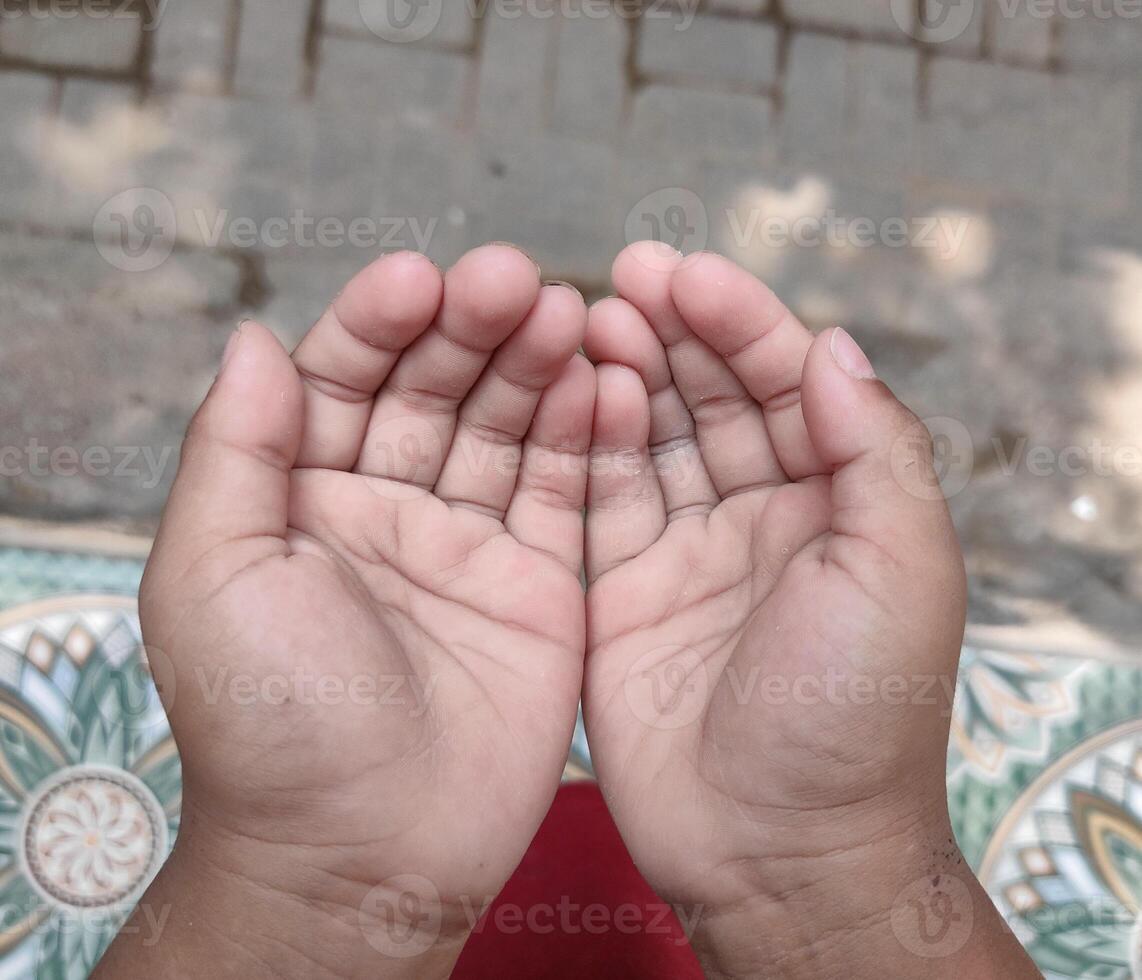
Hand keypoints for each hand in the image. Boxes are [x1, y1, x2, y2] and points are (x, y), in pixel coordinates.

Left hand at [96, 246, 593, 978]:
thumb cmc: (271, 725)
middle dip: (471, 329)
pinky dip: (587, 435)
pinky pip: (567, 494)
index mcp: (302, 498)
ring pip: (507, 429)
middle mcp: (388, 508)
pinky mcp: (540, 585)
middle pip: (434, 389)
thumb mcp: (212, 576)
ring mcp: (469, 545)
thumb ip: (233, 451)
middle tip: (514, 280)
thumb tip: (255, 337)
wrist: (361, 854)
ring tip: (565, 313)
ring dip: (535, 365)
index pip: (342, 378)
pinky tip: (603, 380)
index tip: (419, 279)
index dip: (378, 322)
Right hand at [581, 243, 1037, 977]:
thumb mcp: (901, 571)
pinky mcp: (621, 590)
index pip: (787, 383)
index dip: (741, 322)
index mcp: (838, 504)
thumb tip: (833, 344)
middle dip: (673, 331)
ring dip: (622, 372)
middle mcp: (761, 517)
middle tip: (622, 277)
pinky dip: (585, 442)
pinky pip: (600, 498)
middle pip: (712, 396)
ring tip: (585, 318)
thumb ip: (875, 450)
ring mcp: (686, 552)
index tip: (686, 273)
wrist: (776, 849)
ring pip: (650, 436)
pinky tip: (570, 392)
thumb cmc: (854, 718)